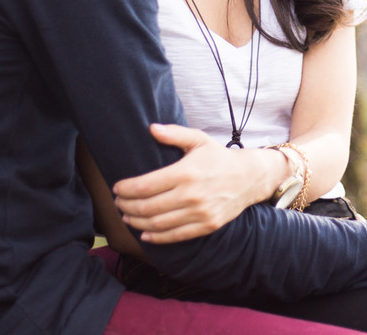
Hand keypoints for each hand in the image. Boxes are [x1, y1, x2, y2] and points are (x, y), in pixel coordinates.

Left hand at [112, 123, 284, 243]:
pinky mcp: (207, 225)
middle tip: (118, 203)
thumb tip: (151, 128)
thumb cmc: (219, 158)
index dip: (125, 189)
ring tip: (127, 216)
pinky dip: (157, 237)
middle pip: (147, 207)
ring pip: (158, 224)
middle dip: (126, 206)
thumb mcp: (199, 140)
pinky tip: (145, 233)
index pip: (144, 186)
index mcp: (185, 172)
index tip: (117, 188)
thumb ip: (174, 134)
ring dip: (137, 222)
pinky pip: (176, 236)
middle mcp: (191, 195)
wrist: (250, 177)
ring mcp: (200, 212)